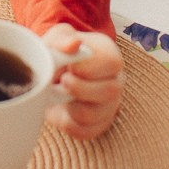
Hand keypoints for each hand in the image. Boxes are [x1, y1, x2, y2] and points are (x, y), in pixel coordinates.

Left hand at [41, 24, 122, 140]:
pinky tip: (62, 108)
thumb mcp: (57, 38)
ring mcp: (109, 105)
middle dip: (79, 88)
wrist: (53, 72)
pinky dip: (66, 122)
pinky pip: (84, 130)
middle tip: (60, 81)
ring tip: (57, 93)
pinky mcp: (98, 124)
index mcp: (109, 55)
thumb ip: (62, 39)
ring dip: (68, 105)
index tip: (69, 66)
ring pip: (93, 114)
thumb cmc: (59, 52)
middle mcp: (115, 81)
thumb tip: (73, 44)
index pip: (112, 63)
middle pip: (110, 91)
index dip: (87, 67)